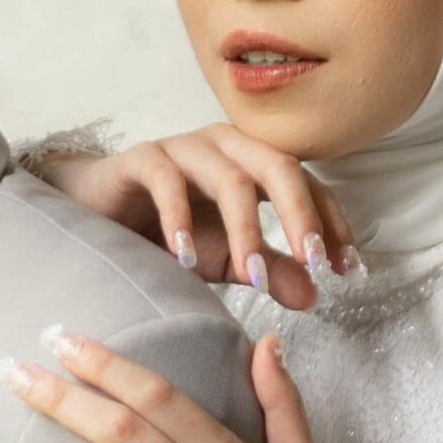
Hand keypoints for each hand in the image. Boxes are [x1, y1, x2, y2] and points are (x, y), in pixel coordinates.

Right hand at [36, 126, 361, 308]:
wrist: (95, 215)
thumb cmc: (166, 232)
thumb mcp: (224, 258)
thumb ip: (269, 271)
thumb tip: (314, 296)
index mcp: (256, 164)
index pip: (310, 185)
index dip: (332, 225)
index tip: (348, 271)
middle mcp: (227, 146)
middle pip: (280, 167)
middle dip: (301, 217)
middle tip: (314, 263)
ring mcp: (184, 148)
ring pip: (229, 177)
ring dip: (244, 230)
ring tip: (249, 276)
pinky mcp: (141, 158)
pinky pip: (167, 181)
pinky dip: (179, 221)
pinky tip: (185, 259)